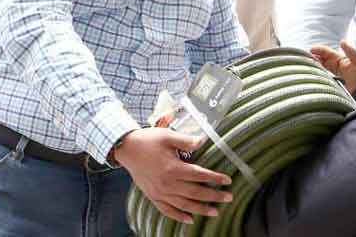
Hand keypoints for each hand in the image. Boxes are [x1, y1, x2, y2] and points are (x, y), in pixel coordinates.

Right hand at [115, 128, 232, 223]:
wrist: (127, 149)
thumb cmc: (148, 141)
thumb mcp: (168, 136)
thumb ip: (186, 141)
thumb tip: (203, 141)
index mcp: (173, 168)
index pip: (199, 175)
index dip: (215, 178)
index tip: (228, 180)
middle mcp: (167, 183)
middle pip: (195, 193)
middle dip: (213, 196)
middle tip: (228, 198)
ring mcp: (159, 192)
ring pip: (184, 205)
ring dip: (200, 209)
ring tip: (215, 211)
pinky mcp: (153, 196)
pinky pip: (167, 210)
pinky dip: (179, 216)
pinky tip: (190, 219)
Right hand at [310, 40, 355, 92]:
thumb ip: (350, 51)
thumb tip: (342, 41)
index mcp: (339, 58)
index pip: (325, 52)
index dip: (318, 50)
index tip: (311, 50)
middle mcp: (333, 64)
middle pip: (319, 59)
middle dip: (312, 57)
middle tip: (305, 58)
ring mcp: (330, 73)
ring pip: (318, 66)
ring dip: (312, 65)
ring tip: (306, 65)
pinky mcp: (329, 82)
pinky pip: (320, 76)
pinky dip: (314, 74)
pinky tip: (311, 74)